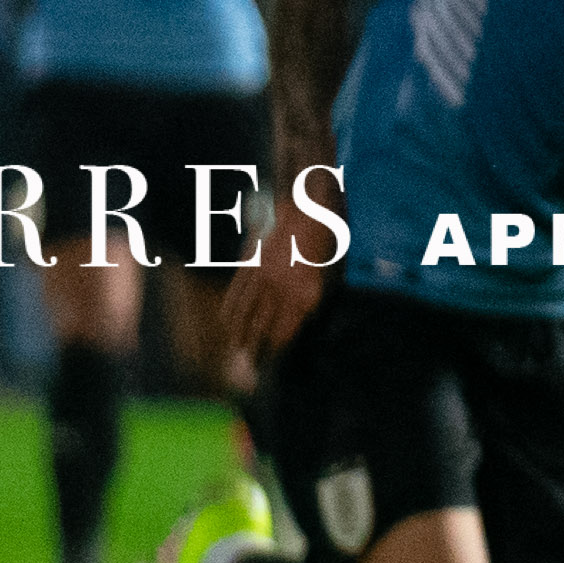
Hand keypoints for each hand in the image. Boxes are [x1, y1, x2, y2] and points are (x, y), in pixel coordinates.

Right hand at [226, 187, 334, 364]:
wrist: (307, 193)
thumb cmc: (330, 231)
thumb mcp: (336, 267)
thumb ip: (319, 294)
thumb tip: (305, 318)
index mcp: (307, 294)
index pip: (284, 333)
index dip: (276, 351)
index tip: (273, 365)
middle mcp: (281, 289)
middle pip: (260, 329)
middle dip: (254, 351)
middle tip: (249, 369)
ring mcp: (262, 276)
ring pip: (243, 314)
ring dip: (239, 335)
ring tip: (237, 352)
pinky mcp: (250, 262)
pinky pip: (235, 293)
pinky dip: (230, 311)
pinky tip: (228, 323)